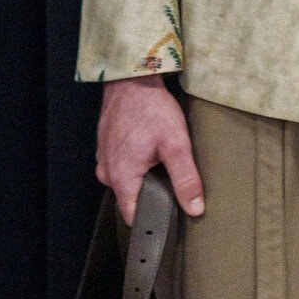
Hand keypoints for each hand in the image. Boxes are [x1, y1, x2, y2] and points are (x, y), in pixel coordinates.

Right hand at [97, 76, 204, 224]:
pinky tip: (151, 150)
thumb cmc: (151, 108)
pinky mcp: (107, 147)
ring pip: (128, 182)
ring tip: (162, 162)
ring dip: (145, 177)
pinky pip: (123, 166)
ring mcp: (105, 159)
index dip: (152, 220)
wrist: (132, 79)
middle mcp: (107, 172)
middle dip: (152, 195)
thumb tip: (194, 208)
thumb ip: (185, 180)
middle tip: (172, 180)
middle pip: (132, 199)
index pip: (134, 216)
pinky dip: (138, 163)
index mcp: (121, 177)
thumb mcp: (176, 145)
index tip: (170, 216)